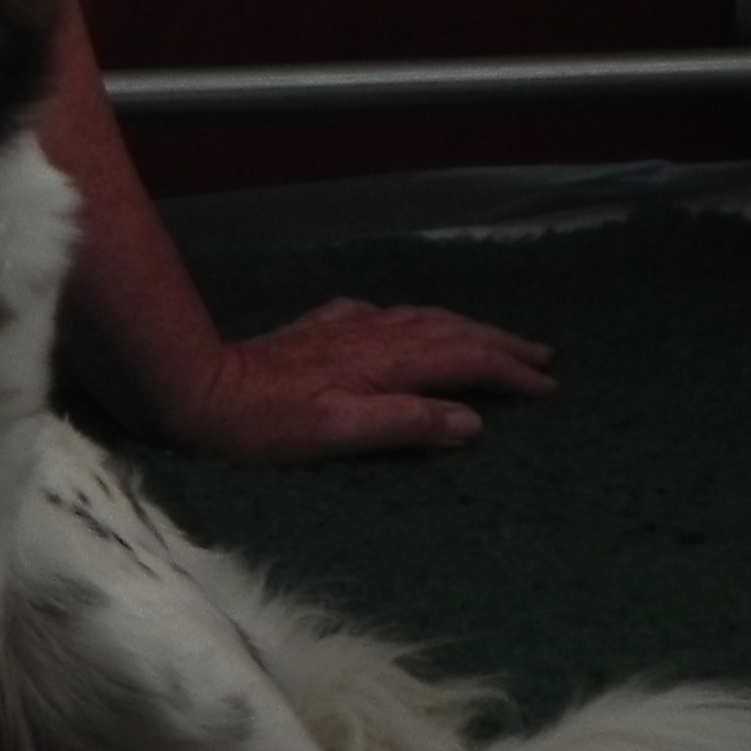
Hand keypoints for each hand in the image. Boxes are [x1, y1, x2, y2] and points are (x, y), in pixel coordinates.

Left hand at [172, 298, 558, 462]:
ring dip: (468, 328)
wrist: (203, 390)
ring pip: (425, 319)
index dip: (510, 373)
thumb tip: (471, 421)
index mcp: (388, 361)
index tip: (547, 387)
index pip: (467, 360)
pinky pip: (387, 316)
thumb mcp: (339, 434)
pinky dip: (418, 321)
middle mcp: (375, 335)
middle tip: (544, 357)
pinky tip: (410, 325)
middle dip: (502, 343)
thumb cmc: (267, 425)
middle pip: (455, 331)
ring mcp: (348, 328)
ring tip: (497, 339)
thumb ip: (407, 423)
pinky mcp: (322, 329)